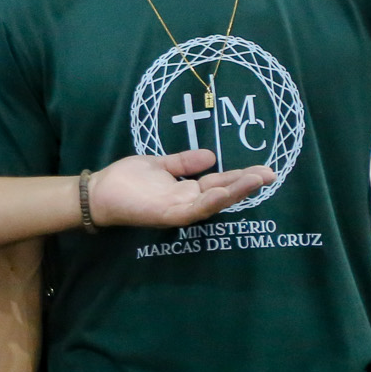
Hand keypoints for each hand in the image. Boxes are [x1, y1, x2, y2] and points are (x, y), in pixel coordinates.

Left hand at [87, 151, 274, 229]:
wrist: (99, 191)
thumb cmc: (127, 178)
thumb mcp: (160, 164)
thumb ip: (184, 161)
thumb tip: (212, 156)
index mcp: (188, 189)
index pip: (221, 182)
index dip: (241, 176)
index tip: (264, 168)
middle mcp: (188, 201)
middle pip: (223, 193)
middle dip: (247, 185)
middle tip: (271, 174)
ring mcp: (179, 210)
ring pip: (213, 203)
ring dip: (235, 192)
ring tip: (255, 180)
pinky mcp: (168, 215)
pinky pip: (193, 210)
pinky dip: (209, 202)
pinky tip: (223, 192)